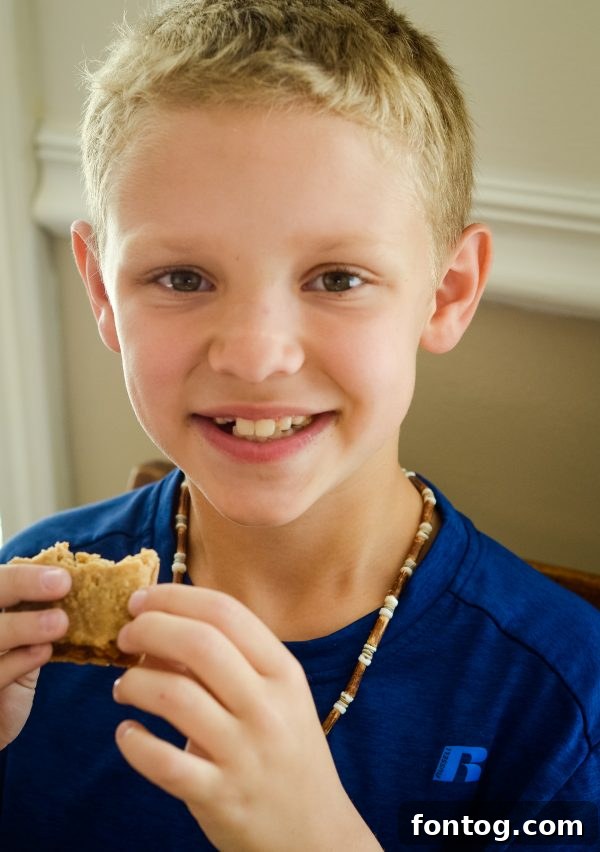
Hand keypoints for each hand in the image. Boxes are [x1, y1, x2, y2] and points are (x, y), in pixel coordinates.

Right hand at [0, 563, 70, 748]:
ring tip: (60, 622)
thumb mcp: (25, 635)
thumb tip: (92, 586)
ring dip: (24, 625)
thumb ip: (43, 612)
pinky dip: (17, 661)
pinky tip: (43, 653)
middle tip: (63, 584)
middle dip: (21, 584)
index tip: (64, 577)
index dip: (25, 576)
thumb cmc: (13, 665)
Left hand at [114, 585, 380, 850]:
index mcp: (283, 672)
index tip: (143, 599)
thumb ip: (231, 661)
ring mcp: (244, 753)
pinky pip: (162, 761)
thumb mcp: (278, 698)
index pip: (226, 612)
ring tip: (124, 687)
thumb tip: (162, 626)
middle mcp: (267, 707)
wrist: (315, 833)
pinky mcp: (219, 796)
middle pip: (198, 644)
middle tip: (125, 636)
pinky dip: (133, 741)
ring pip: (174, 696)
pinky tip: (127, 732)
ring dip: (134, 683)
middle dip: (149, 629)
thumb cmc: (287, 751)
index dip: (175, 597)